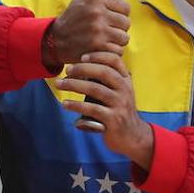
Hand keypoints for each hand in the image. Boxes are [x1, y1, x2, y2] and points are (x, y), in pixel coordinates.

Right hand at [47, 0, 130, 65]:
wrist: (56, 39)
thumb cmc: (73, 14)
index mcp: (96, 0)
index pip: (126, 7)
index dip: (120, 12)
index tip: (111, 15)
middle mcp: (97, 15)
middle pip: (126, 23)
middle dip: (119, 27)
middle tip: (107, 28)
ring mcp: (97, 32)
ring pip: (124, 37)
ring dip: (117, 40)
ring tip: (105, 38)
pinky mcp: (97, 47)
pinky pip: (117, 50)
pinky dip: (112, 51)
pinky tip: (102, 47)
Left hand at [57, 52, 153, 167]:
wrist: (133, 137)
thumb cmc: (120, 112)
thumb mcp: (119, 93)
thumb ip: (106, 81)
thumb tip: (82, 67)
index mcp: (126, 81)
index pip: (115, 60)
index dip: (98, 55)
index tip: (82, 56)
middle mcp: (125, 90)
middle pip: (104, 72)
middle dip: (82, 68)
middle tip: (67, 70)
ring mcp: (120, 105)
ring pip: (95, 89)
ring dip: (74, 85)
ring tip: (60, 84)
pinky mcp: (113, 120)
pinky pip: (91, 109)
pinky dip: (76, 105)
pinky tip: (66, 104)